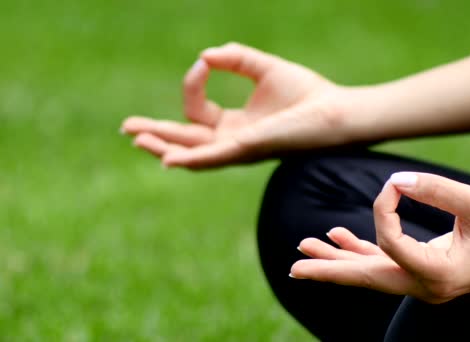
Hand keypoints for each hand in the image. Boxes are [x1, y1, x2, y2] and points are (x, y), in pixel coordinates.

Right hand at [121, 42, 349, 168]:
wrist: (334, 111)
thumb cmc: (306, 94)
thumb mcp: (263, 68)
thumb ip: (235, 58)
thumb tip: (205, 56)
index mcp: (234, 125)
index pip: (197, 111)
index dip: (192, 84)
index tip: (205, 63)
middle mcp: (232, 142)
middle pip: (186, 140)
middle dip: (156, 134)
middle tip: (127, 128)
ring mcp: (238, 149)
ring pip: (192, 153)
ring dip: (163, 146)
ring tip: (136, 138)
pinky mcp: (248, 150)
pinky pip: (212, 157)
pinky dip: (189, 159)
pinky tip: (166, 158)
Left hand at [291, 172, 469, 303]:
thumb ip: (435, 190)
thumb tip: (394, 182)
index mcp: (441, 274)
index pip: (391, 244)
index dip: (383, 210)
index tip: (393, 186)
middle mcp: (427, 286)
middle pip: (367, 278)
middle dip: (329, 271)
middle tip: (293, 269)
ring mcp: (423, 281)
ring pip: (370, 273)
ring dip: (337, 261)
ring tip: (302, 252)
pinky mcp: (422, 269)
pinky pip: (384, 263)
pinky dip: (360, 251)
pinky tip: (336, 237)